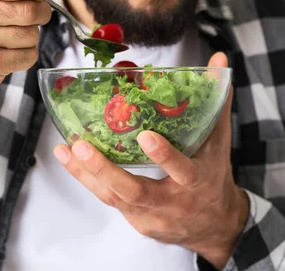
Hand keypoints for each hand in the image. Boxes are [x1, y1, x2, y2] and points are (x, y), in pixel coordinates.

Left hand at [53, 52, 249, 269]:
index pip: (183, 170)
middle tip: (82, 147)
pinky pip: (109, 199)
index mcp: (197, 180)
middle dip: (106, 170)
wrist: (215, 225)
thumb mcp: (218, 139)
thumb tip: (219, 59)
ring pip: (114, 197)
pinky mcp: (135, 220)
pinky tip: (69, 159)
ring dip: (87, 174)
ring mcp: (151, 215)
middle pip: (136, 191)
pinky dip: (87, 180)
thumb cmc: (213, 174)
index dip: (164, 156)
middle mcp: (172, 202)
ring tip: (65, 150)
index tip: (146, 136)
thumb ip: (216, 100)